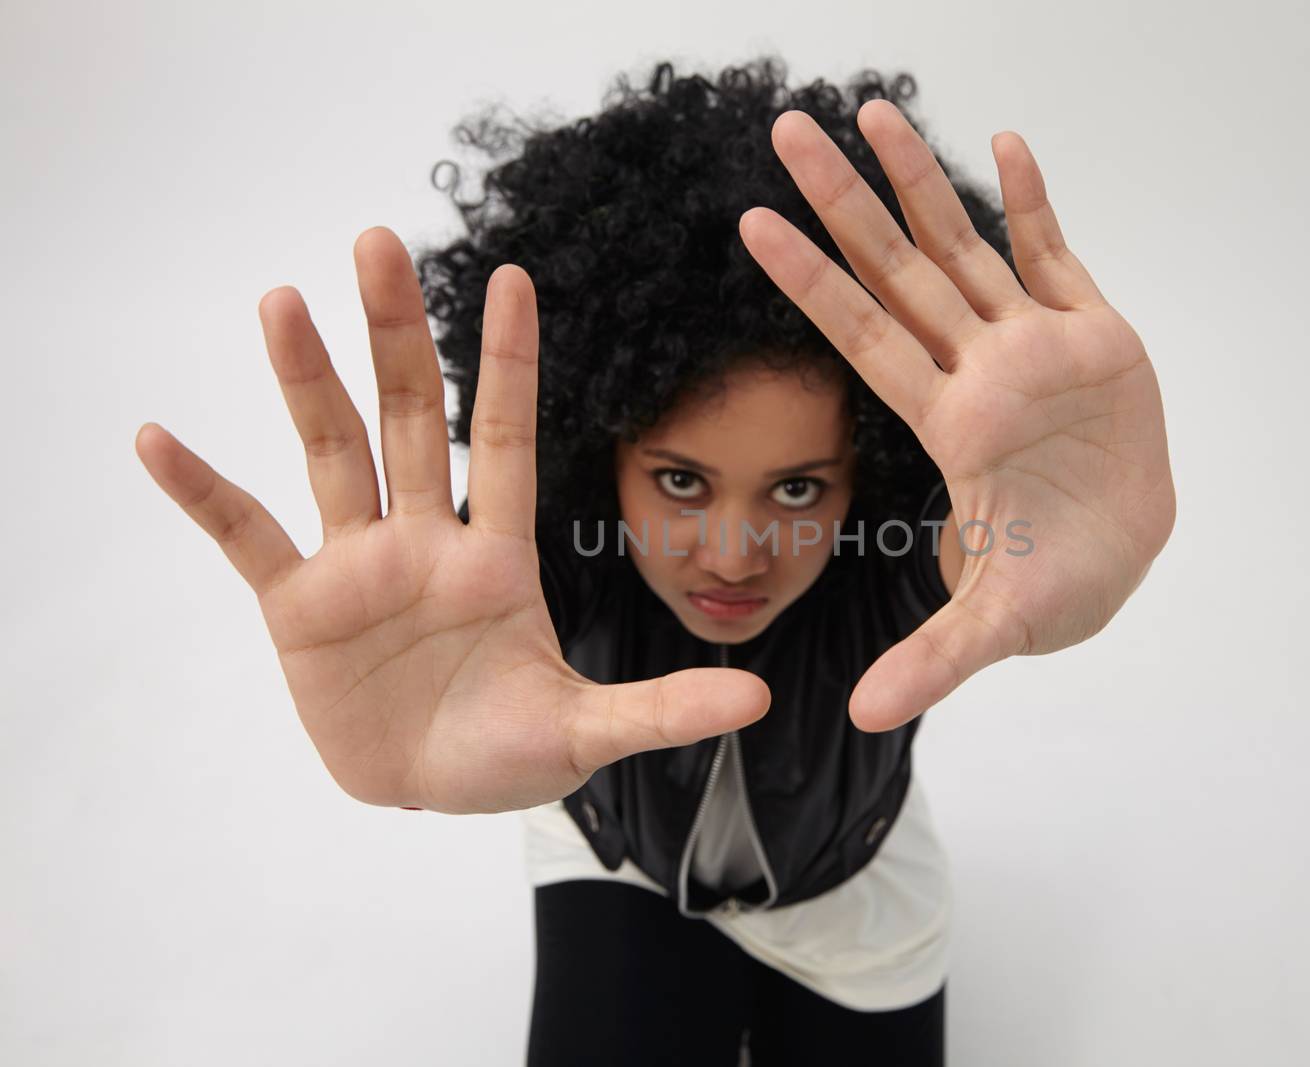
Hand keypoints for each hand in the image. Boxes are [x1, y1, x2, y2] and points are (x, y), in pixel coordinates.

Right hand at [134, 227, 768, 812]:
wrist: (435, 792)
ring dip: (304, 379)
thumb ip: (662, 708)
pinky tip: (158, 438)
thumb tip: (757, 697)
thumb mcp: (586, 732)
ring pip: (329, 452)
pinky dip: (202, 491)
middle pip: (408, 418)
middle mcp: (425, 539)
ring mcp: (358, 566)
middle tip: (379, 240)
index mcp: (497, 554)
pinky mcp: (298, 608)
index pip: (502, 438)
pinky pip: (246, 535)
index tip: (513, 276)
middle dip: (396, 333)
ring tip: (281, 299)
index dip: (504, 361)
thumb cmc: (511, 750)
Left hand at [738, 101, 1175, 731]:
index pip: (862, 336)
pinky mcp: (1097, 335)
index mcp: (949, 422)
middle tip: (785, 126)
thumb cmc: (1059, 586)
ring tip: (876, 108)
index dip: (810, 281)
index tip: (750, 223)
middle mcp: (979, 369)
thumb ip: (933, 660)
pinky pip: (1060, 255)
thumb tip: (862, 717)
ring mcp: (1036, 345)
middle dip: (845, 201)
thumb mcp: (996, 624)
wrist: (1127, 562)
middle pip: (899, 270)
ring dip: (925, 179)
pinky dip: (1038, 201)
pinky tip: (1007, 143)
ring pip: (968, 246)